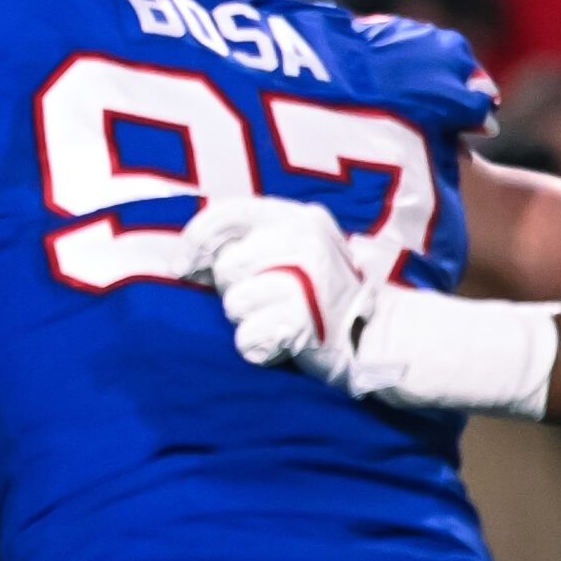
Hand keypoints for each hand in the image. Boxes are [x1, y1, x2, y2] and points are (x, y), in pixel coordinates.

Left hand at [183, 196, 375, 382]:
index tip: (182, 266)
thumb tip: (186, 258)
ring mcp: (308, 282)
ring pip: (234, 303)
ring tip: (278, 321)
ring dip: (246, 320)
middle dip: (233, 291)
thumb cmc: (323, 294)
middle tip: (267, 302)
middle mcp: (305, 242)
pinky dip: (258, 347)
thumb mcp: (297, 249)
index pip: (229, 213)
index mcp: (300, 218)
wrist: (379, 338)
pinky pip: (248, 338)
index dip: (196, 239)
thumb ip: (252, 241)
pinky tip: (281, 344)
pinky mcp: (305, 323)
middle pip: (226, 266)